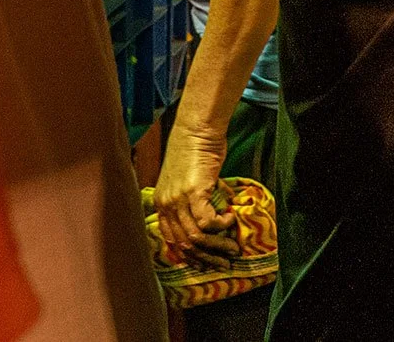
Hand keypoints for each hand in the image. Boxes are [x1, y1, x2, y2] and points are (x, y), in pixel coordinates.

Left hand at [154, 119, 238, 268]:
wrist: (197, 130)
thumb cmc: (194, 151)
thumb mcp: (185, 181)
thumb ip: (190, 202)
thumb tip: (207, 223)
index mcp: (161, 203)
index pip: (171, 240)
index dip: (189, 255)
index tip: (206, 262)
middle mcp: (166, 204)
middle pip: (184, 243)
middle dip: (206, 257)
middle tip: (224, 262)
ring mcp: (178, 199)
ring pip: (196, 237)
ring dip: (217, 245)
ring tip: (232, 246)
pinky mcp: (194, 192)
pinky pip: (207, 221)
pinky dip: (221, 225)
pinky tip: (230, 217)